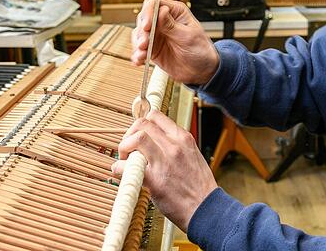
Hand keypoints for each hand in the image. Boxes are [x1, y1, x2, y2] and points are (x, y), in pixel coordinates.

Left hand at [112, 110, 217, 231]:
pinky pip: (129, 166)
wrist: (206, 208)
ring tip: (126, 160)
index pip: (156, 116)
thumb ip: (175, 146)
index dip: (141, 124)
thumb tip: (154, 142)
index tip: (137, 134)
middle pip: (143, 124)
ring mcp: (164, 161)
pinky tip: (122, 173)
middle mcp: (174, 146)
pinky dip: (119, 168)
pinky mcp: (155, 179)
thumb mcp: (192, 156)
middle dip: (130, 134)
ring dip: (124, 147)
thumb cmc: (199, 186)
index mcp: (183, 138)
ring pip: (137, 138)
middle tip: (129, 148)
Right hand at [132, 0, 218, 85]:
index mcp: (175, 12)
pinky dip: (137, 54)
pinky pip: (139, 49)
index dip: (148, 12)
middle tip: (144, 43)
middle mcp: (163, 21)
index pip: (154, 3)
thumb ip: (172, 25)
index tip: (147, 26)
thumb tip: (161, 10)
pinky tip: (139, 60)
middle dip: (142, 31)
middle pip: (143, 18)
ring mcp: (156, 35)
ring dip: (138, 44)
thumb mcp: (188, 37)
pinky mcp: (152, 48)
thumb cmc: (200, 50)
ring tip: (142, 53)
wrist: (201, 71)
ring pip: (139, 33)